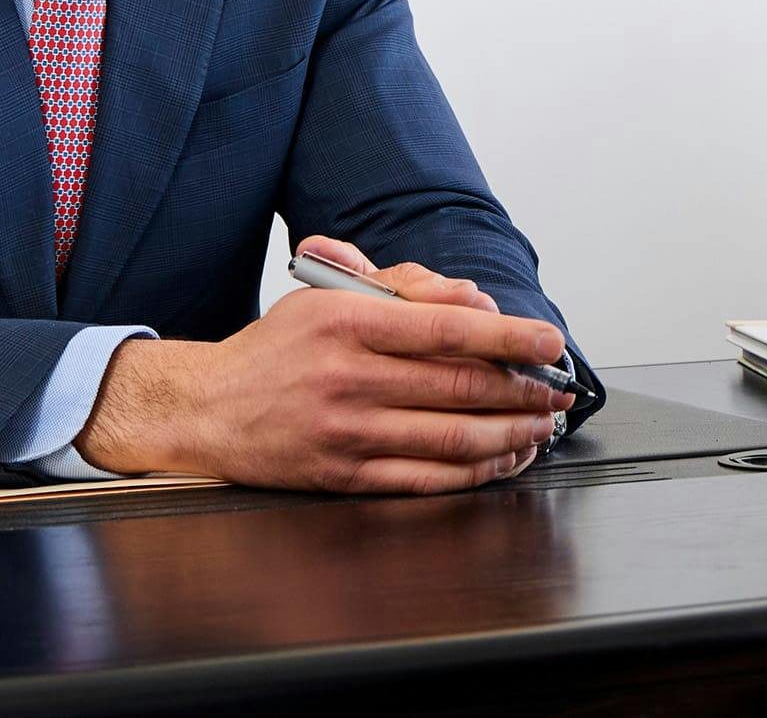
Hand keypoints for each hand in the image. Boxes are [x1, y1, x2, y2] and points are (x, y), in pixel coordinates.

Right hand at [75, 235, 573, 494]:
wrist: (210, 408)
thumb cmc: (276, 348)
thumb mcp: (327, 295)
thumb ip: (401, 287)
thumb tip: (471, 300)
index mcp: (346, 322)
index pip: (447, 328)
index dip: (510, 337)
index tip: (550, 341)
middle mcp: (348, 376)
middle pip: (460, 386)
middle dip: (523, 390)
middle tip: (556, 390)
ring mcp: (349, 431)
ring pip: (454, 437)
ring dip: (512, 433)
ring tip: (541, 426)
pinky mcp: (348, 475)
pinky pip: (430, 478)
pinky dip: (477, 471)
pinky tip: (502, 458)